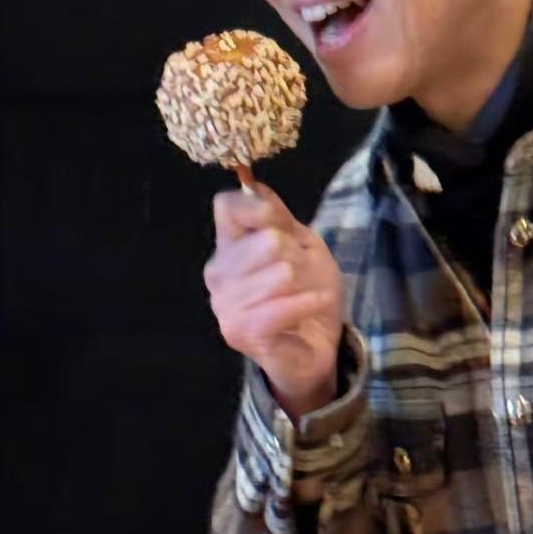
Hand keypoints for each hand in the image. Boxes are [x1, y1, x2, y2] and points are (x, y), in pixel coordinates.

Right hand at [204, 181, 344, 417]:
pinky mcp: (239, 330)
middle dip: (299, 256)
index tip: (283, 227)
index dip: (261, 210)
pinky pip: (282, 306)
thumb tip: (254, 186)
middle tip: (303, 275)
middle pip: (268, 240)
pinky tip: (315, 303)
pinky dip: (309, 303)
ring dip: (306, 283)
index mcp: (228, 246)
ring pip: (280, 274)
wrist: (315, 348)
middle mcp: (217, 273)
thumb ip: (278, 217)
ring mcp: (224, 303)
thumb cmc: (306, 294)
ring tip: (306, 294)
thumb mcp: (302, 245)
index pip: (227, 206)